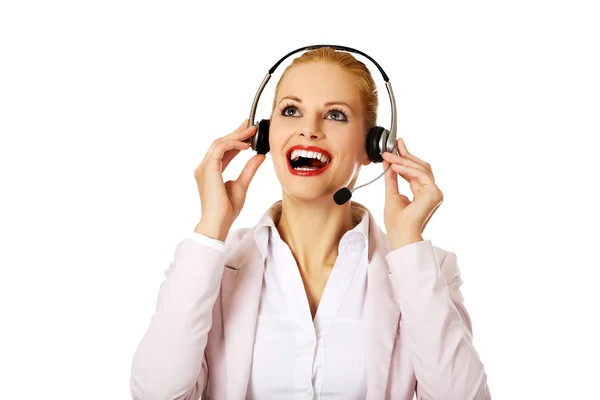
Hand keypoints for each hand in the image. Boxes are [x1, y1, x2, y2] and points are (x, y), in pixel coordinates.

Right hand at [194, 119, 265, 240]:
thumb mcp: (242, 185)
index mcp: (211, 171)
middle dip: (236, 132)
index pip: (223, 150)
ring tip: (251, 132)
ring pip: (219, 143)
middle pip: (220, 143)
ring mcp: (204, 168)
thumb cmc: (227, 210)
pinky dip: (233, 144)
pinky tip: (246, 145)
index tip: (248, 132)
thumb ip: (249, 169)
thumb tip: (260, 156)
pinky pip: (220, 149)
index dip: (236, 139)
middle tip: (250, 124)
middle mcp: (205, 167)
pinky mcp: (207, 169)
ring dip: (236, 136)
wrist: (218, 222)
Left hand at [381, 138, 442, 248]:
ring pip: (421, 169)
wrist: (400, 235)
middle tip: (394, 145)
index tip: (397, 147)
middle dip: (406, 155)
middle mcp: (432, 192)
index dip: (406, 158)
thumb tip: (389, 164)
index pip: (416, 171)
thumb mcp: (392, 195)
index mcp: (423, 193)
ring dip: (404, 161)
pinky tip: (395, 166)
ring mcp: (435, 193)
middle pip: (421, 167)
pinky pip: (420, 175)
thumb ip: (392, 179)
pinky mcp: (434, 194)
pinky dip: (407, 169)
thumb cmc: (397, 223)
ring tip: (389, 157)